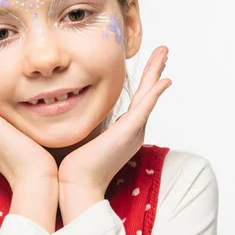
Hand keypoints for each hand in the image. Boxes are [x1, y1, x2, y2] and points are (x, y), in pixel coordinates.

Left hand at [57, 46, 170, 219]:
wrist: (76, 184)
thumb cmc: (75, 164)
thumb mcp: (83, 135)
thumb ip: (85, 121)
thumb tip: (70, 106)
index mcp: (124, 130)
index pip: (138, 99)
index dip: (146, 80)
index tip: (150, 62)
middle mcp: (133, 130)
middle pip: (148, 93)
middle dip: (156, 70)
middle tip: (164, 50)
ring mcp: (133, 131)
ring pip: (149, 96)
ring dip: (157, 73)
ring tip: (165, 53)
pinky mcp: (128, 133)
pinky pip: (145, 109)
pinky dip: (155, 94)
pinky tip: (164, 80)